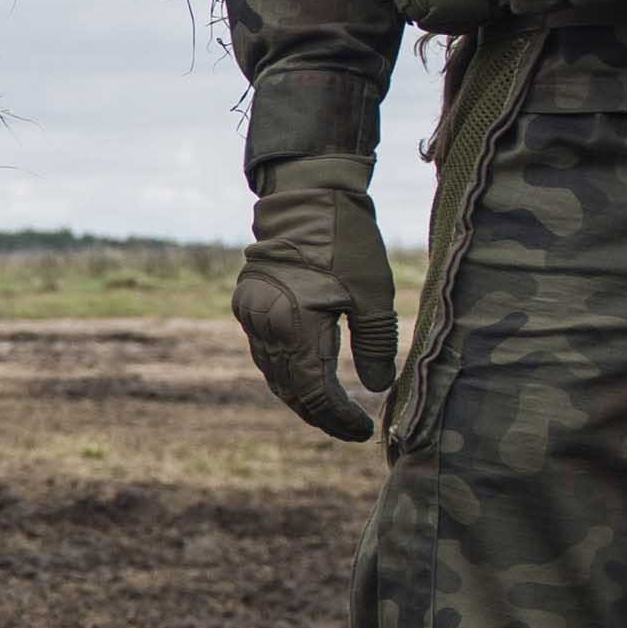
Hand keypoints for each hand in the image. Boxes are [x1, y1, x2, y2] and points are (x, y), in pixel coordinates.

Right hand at [234, 164, 397, 442]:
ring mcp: (252, 317)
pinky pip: (267, 353)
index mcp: (296, 329)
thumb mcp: (373, 296)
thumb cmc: (345, 243)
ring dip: (302, 395)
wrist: (305, 198)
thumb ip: (375, 347)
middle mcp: (266, 328)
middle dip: (320, 414)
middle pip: (290, 390)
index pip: (314, 394)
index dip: (338, 418)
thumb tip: (376, 390)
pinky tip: (309, 375)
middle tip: (351, 427)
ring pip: (275, 374)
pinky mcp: (250, 305)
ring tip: (333, 408)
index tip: (365, 429)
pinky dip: (289, 371)